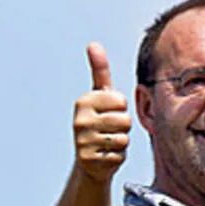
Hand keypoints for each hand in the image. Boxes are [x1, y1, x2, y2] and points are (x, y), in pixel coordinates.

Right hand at [74, 42, 131, 183]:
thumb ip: (100, 71)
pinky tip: (106, 156)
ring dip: (121, 142)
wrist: (90, 161)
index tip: (108, 113)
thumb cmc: (100, 123)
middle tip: (109, 130)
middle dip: (123, 127)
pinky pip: (119, 155)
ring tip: (108, 142)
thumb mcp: (100, 96)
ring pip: (123, 138)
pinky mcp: (89, 160)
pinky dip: (117, 157)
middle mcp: (80, 120)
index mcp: (84, 102)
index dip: (121, 109)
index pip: (121, 101)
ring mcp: (83, 141)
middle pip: (124, 120)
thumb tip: (93, 44)